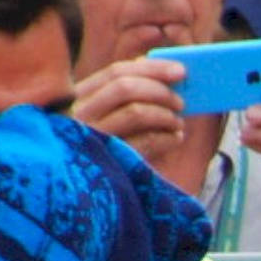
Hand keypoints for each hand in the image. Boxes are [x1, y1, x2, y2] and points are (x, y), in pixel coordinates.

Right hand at [71, 56, 187, 159]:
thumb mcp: (104, 117)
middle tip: (181, 102)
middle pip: (125, 87)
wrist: (79, 192)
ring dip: (165, 115)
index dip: (152, 69)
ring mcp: (92, 138)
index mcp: (78, 97)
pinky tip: (176, 138)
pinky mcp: (108, 162)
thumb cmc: (98, 147)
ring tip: (178, 122)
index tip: (180, 71)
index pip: (116, 72)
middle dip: (160, 91)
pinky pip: (144, 143)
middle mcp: (79, 114)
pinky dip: (166, 137)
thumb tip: (160, 73)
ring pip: (135, 112)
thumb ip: (125, 95)